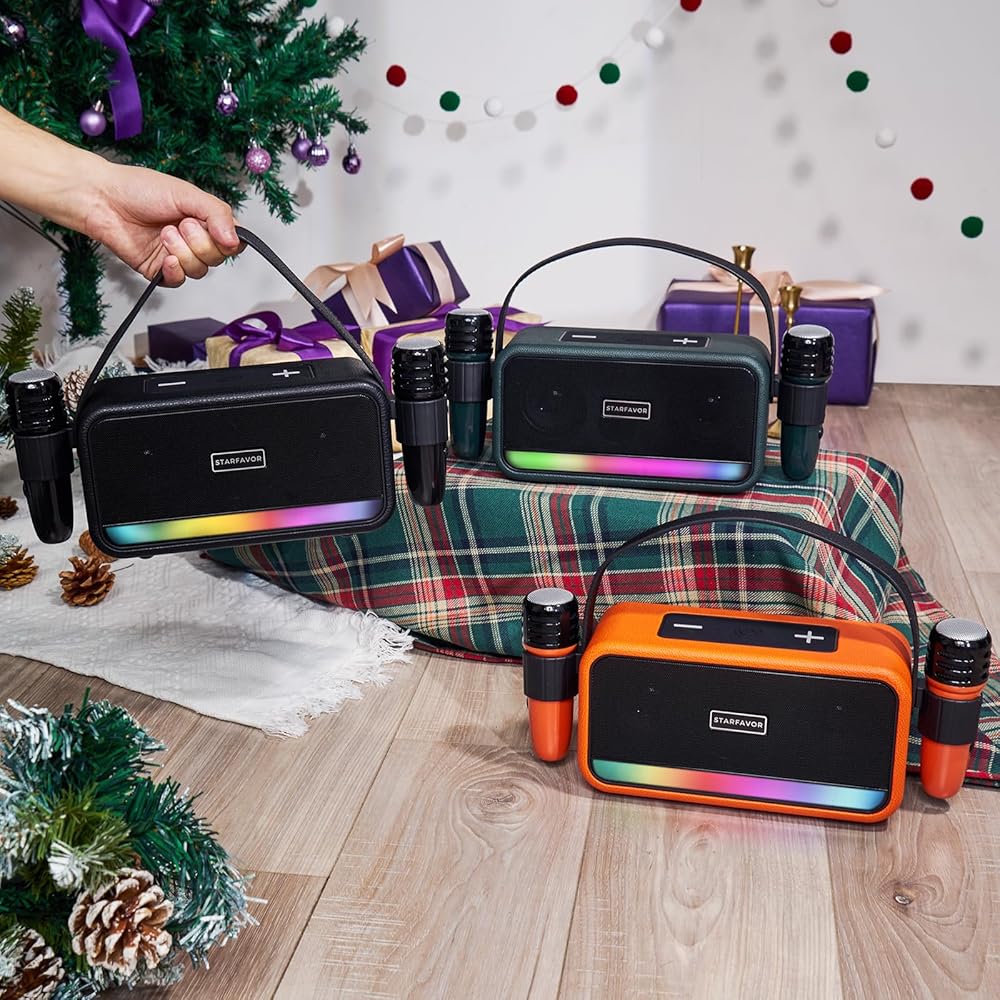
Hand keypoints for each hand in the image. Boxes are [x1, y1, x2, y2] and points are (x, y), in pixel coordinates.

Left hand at [83, 162, 242, 286]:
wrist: (102, 199)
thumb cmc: (138, 189)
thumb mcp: (187, 193)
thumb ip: (217, 214)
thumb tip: (235, 239)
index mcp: (204, 220)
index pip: (233, 241)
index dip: (228, 241)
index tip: (216, 230)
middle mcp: (193, 240)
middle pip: (218, 258)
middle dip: (200, 242)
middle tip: (181, 224)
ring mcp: (177, 256)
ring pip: (199, 271)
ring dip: (183, 252)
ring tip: (163, 233)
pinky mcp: (159, 270)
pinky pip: (179, 281)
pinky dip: (174, 271)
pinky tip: (165, 257)